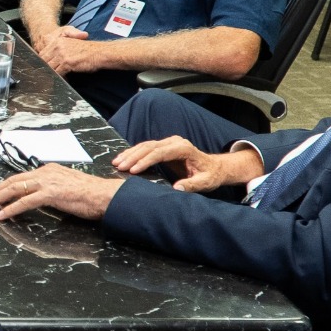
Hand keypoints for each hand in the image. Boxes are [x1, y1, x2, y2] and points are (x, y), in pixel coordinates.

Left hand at [0, 164, 123, 221]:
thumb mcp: (65, 187)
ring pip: (15, 189)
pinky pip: (25, 201)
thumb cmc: (90, 195)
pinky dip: (11, 208)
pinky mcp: (51, 193)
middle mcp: (45, 172)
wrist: (106, 195)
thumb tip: (38, 197)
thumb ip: (50, 189)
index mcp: (49, 169)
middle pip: (13, 180)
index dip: (4, 185)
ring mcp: (47, 182)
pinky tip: (2, 215)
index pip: (21, 177)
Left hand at [36, 26, 107, 73]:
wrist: (99, 53)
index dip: (42, 62)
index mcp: (58, 41)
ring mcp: (62, 54)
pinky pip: (58, 72)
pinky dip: (59, 77)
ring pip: (50, 67)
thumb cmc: (87, 51)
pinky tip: (61, 79)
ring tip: (51, 79)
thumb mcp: (71, 44)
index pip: (42, 53)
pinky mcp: (67, 62)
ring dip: (51, 74)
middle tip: (45, 75)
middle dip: (44, 69)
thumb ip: (59, 50)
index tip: (42, 68)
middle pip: (44, 60)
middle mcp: (58, 46)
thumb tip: (50, 60)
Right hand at [112, 136, 264, 192]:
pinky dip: (134, 153)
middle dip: (133, 157)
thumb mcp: (205, 183)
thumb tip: (175, 188)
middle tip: (119, 166)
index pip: (160, 153)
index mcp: (184, 149)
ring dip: (130, 153)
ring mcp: (169, 142)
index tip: (132, 171)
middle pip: (149, 147)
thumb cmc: (210, 175)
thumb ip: (191, 185)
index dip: (145, 161)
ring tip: (116, 162)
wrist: (215, 168)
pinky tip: (123, 158)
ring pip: (145, 145)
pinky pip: (146, 147)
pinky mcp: (164, 146)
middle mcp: (175, 142)